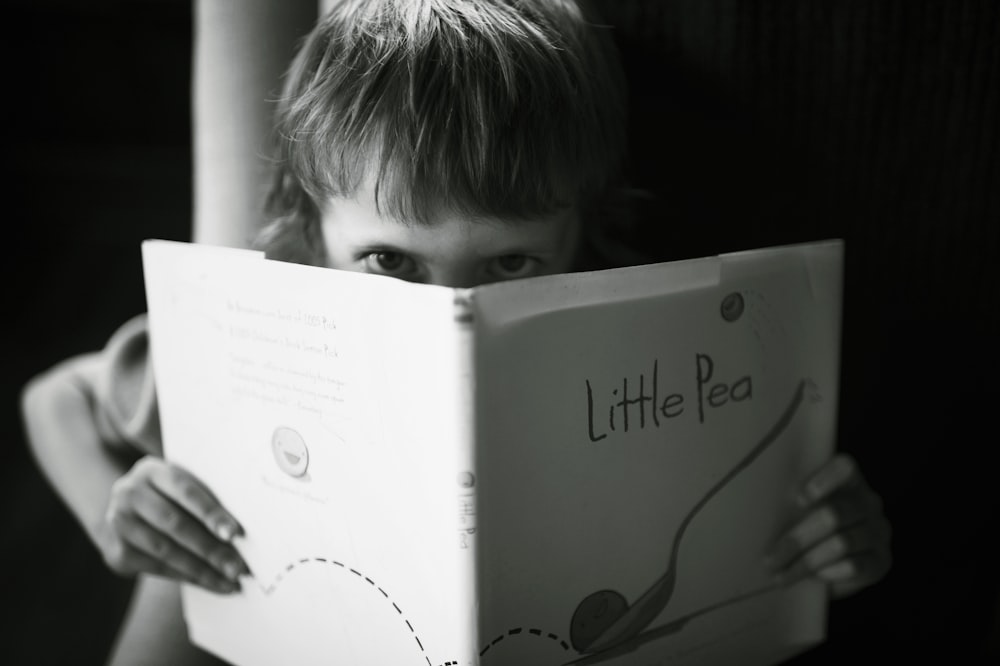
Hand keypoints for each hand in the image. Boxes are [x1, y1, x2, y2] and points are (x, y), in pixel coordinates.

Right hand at [98, 456, 250, 593]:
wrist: (126, 513)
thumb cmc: (169, 497)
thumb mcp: (180, 486)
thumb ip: (204, 498)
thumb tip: (239, 532)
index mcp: (152, 470)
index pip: (185, 491)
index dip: (210, 513)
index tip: (234, 533)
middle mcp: (129, 493)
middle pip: (175, 524)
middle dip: (211, 549)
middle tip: (238, 567)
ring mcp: (118, 523)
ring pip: (166, 551)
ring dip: (202, 570)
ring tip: (229, 580)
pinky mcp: (118, 552)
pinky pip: (157, 568)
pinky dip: (187, 577)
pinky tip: (210, 582)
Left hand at [766, 454, 890, 598]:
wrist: (827, 569)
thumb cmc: (803, 530)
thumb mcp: (795, 513)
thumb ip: (788, 504)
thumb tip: (756, 509)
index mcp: (848, 482)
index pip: (845, 467)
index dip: (824, 480)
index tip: (797, 501)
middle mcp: (868, 503)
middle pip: (834, 514)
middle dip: (797, 539)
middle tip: (771, 559)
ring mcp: (878, 531)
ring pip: (842, 543)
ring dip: (806, 562)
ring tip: (781, 575)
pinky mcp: (882, 560)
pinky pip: (855, 565)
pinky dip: (830, 573)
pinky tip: (814, 578)